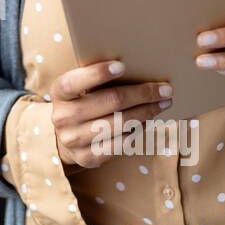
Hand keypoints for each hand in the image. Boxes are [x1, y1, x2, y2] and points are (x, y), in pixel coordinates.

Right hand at [49, 59, 172, 169]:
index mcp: (60, 93)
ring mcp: (74, 140)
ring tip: (162, 104)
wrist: (64, 137)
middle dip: (142, 94)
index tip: (122, 66)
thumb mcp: (79, 87)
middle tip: (165, 89)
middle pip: (110, 102)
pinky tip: (146, 122)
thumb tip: (137, 69)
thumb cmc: (81, 102)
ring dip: (146, 113)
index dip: (98, 73)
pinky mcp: (87, 157)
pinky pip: (121, 144)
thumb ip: (97, 78)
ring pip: (120, 124)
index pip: (76, 82)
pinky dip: (137, 131)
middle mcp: (63, 117)